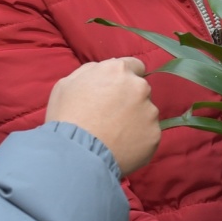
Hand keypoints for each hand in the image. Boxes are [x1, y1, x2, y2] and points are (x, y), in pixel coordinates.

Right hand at [45, 58, 159, 174]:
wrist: (77, 154)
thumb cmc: (67, 117)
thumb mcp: (67, 83)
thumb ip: (91, 71)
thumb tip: (104, 69)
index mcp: (118, 70)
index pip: (134, 66)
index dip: (124, 79)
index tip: (117, 91)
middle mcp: (139, 87)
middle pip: (140, 89)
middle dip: (129, 99)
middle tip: (111, 116)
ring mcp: (150, 111)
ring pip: (146, 112)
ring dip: (135, 119)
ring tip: (114, 135)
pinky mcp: (154, 134)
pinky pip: (148, 134)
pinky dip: (138, 139)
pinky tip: (120, 146)